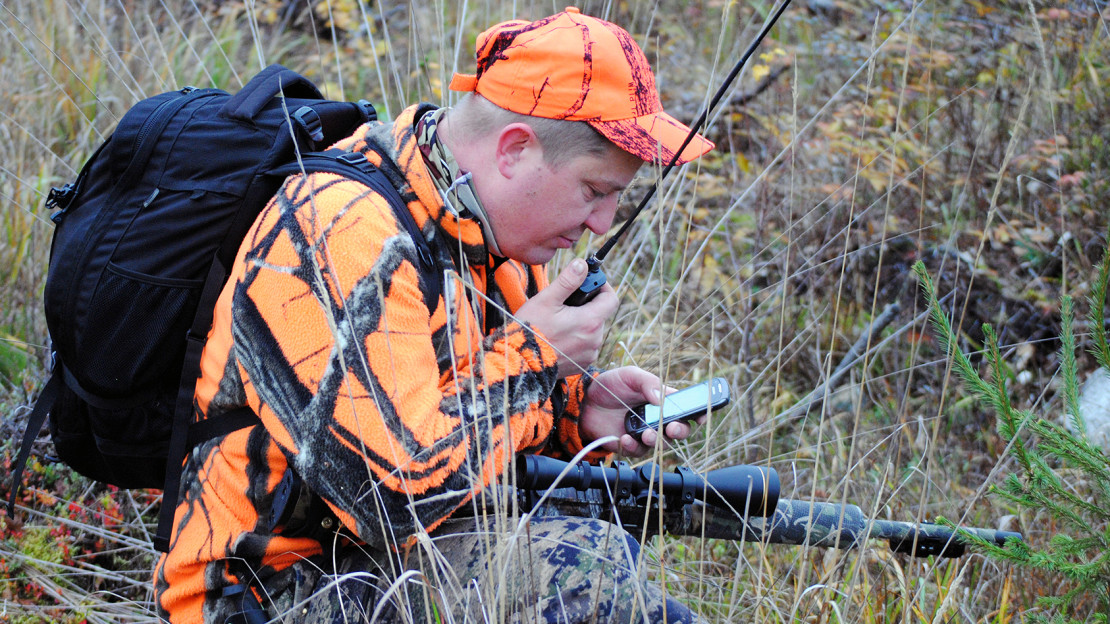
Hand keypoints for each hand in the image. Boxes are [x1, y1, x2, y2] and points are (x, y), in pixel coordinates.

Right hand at [516, 259, 618, 377]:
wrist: (519, 363)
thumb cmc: (530, 330)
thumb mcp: (547, 300)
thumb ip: (567, 281)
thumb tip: (582, 265)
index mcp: (590, 322)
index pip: (611, 299)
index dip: (602, 287)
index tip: (588, 283)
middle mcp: (595, 340)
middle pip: (599, 314)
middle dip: (585, 306)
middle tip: (563, 305)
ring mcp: (589, 354)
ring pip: (592, 330)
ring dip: (581, 323)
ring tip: (558, 323)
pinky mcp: (582, 365)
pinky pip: (585, 346)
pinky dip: (576, 339)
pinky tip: (558, 338)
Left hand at [578, 367, 703, 456]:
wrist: (584, 401)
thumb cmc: (610, 385)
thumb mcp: (629, 375)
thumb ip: (647, 382)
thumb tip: (660, 398)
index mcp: (662, 400)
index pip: (687, 408)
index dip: (699, 413)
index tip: (702, 416)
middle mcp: (657, 418)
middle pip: (679, 430)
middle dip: (680, 431)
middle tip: (671, 428)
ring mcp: (645, 433)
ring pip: (661, 444)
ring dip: (657, 441)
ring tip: (647, 434)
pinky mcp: (630, 444)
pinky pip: (638, 452)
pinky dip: (634, 447)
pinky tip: (625, 438)